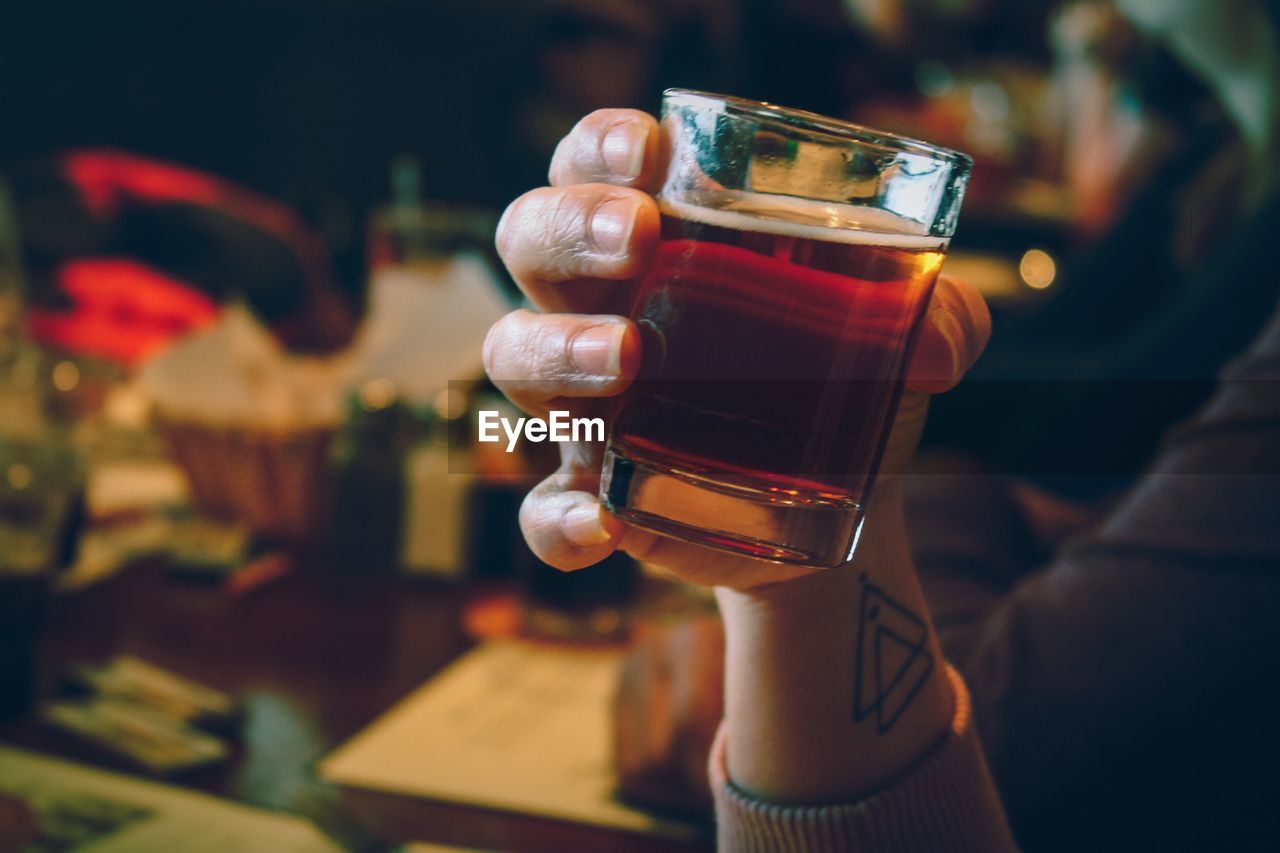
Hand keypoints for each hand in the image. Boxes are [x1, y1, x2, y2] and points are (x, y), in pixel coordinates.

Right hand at [487, 108, 989, 590]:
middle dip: (570, 228)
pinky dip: (554, 518)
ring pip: (513, 356)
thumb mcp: (897, 335)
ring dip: (558, 351)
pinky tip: (599, 525)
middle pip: (530, 240)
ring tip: (628, 361)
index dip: (598, 146)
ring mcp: (586, 402)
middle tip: (638, 238)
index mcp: (658, 241)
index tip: (649, 151)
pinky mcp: (595, 492)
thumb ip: (940, 316)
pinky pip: (537, 508)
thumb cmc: (845, 376)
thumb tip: (943, 340)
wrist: (838, 496)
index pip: (591, 165)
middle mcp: (599, 306)